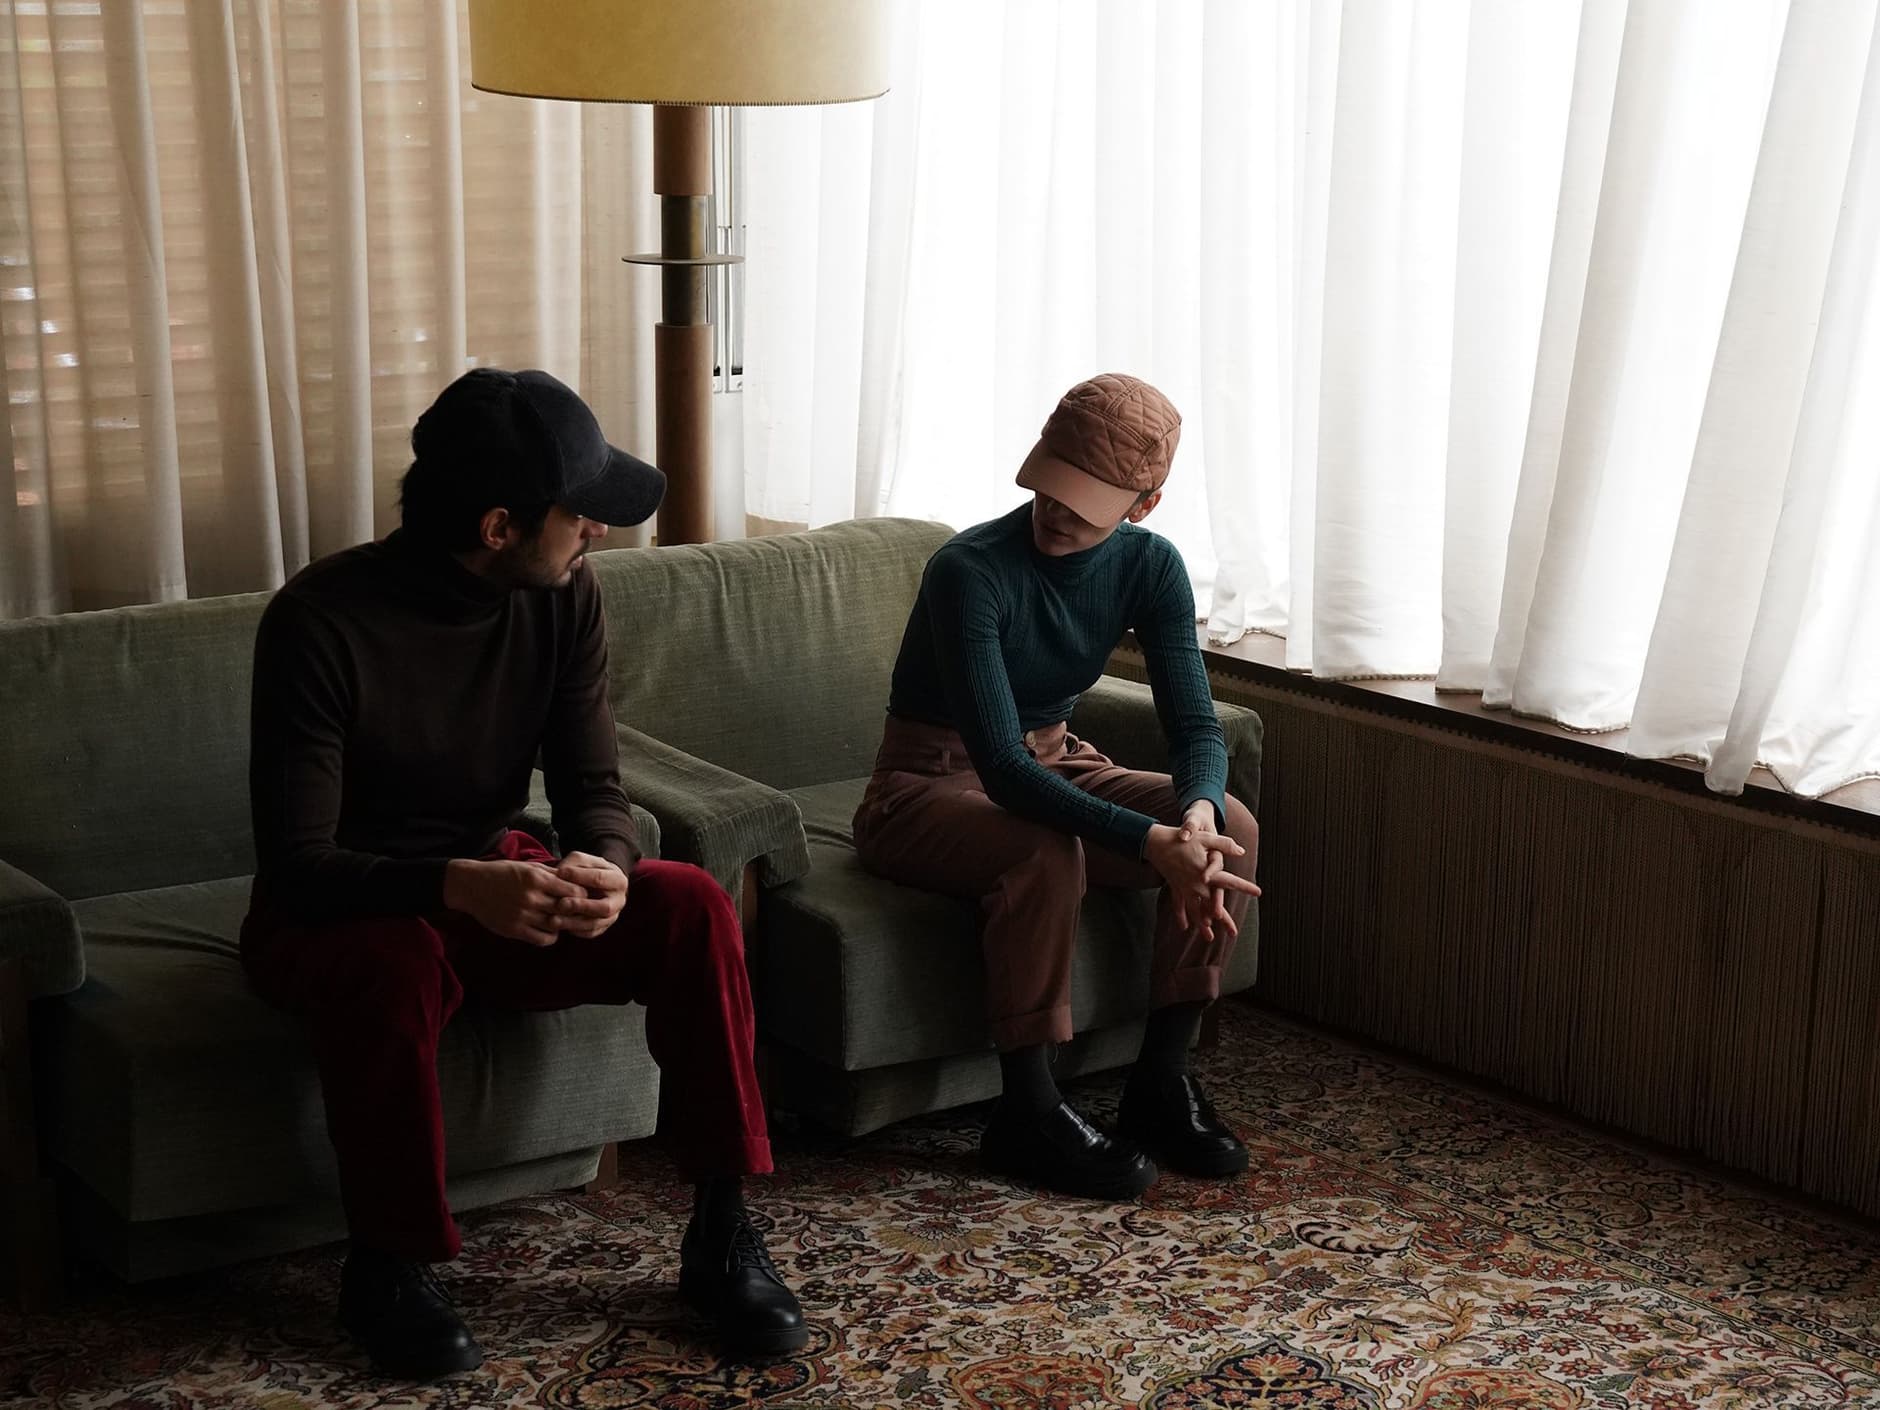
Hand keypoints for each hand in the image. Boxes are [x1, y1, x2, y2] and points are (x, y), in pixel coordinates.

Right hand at [443, 858, 593, 945]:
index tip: (580, 895)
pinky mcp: (514, 930)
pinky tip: (548, 928)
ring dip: (562, 924)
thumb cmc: (502, 873)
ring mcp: (522, 915)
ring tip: (561, 919)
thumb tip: (577, 880)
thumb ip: (551, 874)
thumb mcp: (528, 867)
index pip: (574, 891)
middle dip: (575, 910)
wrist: (471, 886)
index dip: (581, 895)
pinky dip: (550, 936)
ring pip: (557, 926)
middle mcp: (531, 898)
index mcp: (536, 879)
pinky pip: (543, 939)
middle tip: (577, 910)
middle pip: (567, 909)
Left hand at [552, 850, 628, 937]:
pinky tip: (559, 927)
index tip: (559, 873)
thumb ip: (573, 864)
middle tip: (561, 903)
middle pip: (604, 907)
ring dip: (573, 923)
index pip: (600, 879)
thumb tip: (560, 874)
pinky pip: (589, 933)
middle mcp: (619, 901)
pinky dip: (574, 931)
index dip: (579, 876)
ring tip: (553, 920)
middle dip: (581, 906)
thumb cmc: (587, 870)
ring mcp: (612, 916)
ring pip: (595, 924)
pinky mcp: (602, 928)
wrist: (597, 884)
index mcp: (618, 880)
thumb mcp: (582, 860)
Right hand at [1181, 803, 1244, 943]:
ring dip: (1202, 925)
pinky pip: (1179, 905)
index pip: (1230, 881)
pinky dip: (1181, 916)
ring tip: (1209, 938)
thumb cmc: (1182, 839)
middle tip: (1233, 933)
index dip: (1244, 887)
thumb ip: (1224, 844)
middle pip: (1213, 906)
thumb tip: (1241, 851)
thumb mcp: (1205, 838)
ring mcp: (1185, 888)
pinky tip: (1184, 927)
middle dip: (1224, 920)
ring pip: (1195, 911)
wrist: (1156, 843)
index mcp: (1207, 873)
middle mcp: (1196, 885)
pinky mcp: (1176, 887)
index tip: (1258, 892)